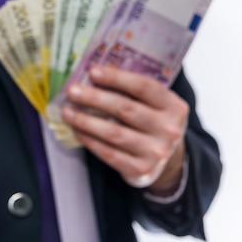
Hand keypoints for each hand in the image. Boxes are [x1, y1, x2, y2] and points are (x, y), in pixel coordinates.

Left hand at [61, 65, 187, 194]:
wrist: (165, 159)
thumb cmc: (151, 121)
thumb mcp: (154, 104)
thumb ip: (132, 89)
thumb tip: (93, 73)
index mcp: (174, 106)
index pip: (144, 87)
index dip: (117, 78)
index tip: (93, 71)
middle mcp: (169, 129)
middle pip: (125, 109)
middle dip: (95, 98)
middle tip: (72, 91)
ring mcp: (156, 152)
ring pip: (114, 133)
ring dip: (86, 120)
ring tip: (67, 111)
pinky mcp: (141, 170)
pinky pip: (109, 153)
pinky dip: (90, 140)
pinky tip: (77, 130)